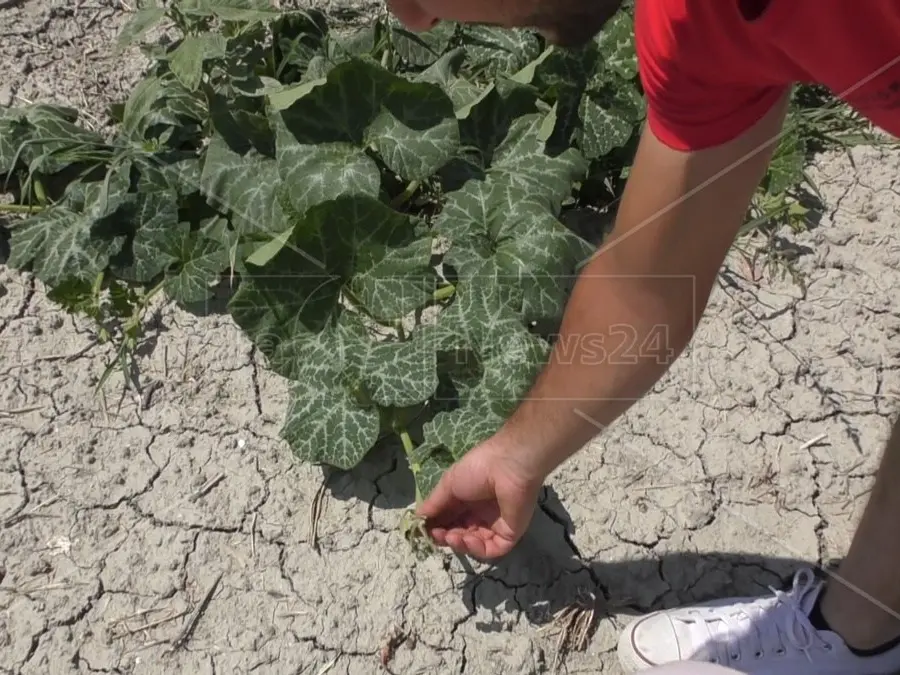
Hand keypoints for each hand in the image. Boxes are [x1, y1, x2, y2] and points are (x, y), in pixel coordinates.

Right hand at [416, 434, 543, 558]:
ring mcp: (496, 524)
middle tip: (437, 535)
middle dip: (446, 536)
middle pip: (461, 533)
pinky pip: (492, 549)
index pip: (450, 519)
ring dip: (459, 544)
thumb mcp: (449, 484)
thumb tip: (417, 518)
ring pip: (474, 544)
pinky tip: (467, 539)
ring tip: (451, 536)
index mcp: (467, 499)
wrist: (507, 467)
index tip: (425, 529)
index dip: (437, 526)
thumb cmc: (477, 469)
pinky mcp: (509, 534)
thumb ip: (434, 504)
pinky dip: (477, 548)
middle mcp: (481, 513)